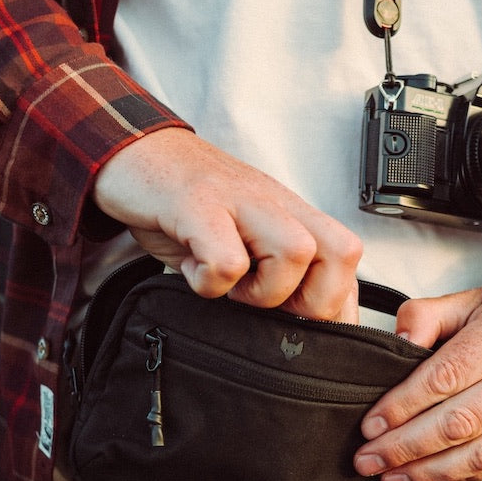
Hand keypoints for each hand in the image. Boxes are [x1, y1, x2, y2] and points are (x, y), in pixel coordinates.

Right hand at [93, 128, 361, 320]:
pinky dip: (210, 281)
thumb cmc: (188, 206)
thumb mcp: (241, 238)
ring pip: (295, 253)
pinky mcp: (197, 203)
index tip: (299, 328)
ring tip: (229, 286)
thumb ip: (275, 271)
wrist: (132, 151)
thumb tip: (306, 328)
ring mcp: (239, 200)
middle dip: (309, 300)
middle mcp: (275, 203)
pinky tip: (191, 272)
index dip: (335, 305)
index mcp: (291, 213)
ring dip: (262, 290)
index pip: (348, 259)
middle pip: (342, 252)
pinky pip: (226, 259)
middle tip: (262, 303)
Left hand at [353, 278, 481, 480]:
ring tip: (391, 477)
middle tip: (368, 460)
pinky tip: (429, 475)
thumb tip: (395, 347)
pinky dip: (461, 475)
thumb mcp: (466, 298)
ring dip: (429, 472)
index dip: (403, 406)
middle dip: (406, 447)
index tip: (370, 427)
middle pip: (461, 422)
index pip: (446, 377)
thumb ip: (423, 317)